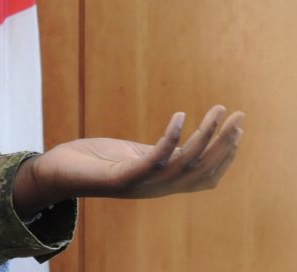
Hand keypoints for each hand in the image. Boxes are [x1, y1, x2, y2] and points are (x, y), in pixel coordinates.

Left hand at [12, 106, 243, 216]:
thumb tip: (178, 140)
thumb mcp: (134, 157)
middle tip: (239, 115)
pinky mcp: (123, 178)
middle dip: (225, 142)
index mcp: (163, 183)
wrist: (57, 174)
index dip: (226, 154)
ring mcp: (142, 184)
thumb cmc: (94, 162)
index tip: (239, 127)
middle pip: (203, 168)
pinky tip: (180, 114)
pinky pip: (155, 158)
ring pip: (186, 163)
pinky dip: (171, 137)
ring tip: (219, 110)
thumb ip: (157, 153)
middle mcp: (157, 187)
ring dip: (206, 135)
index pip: (207, 175)